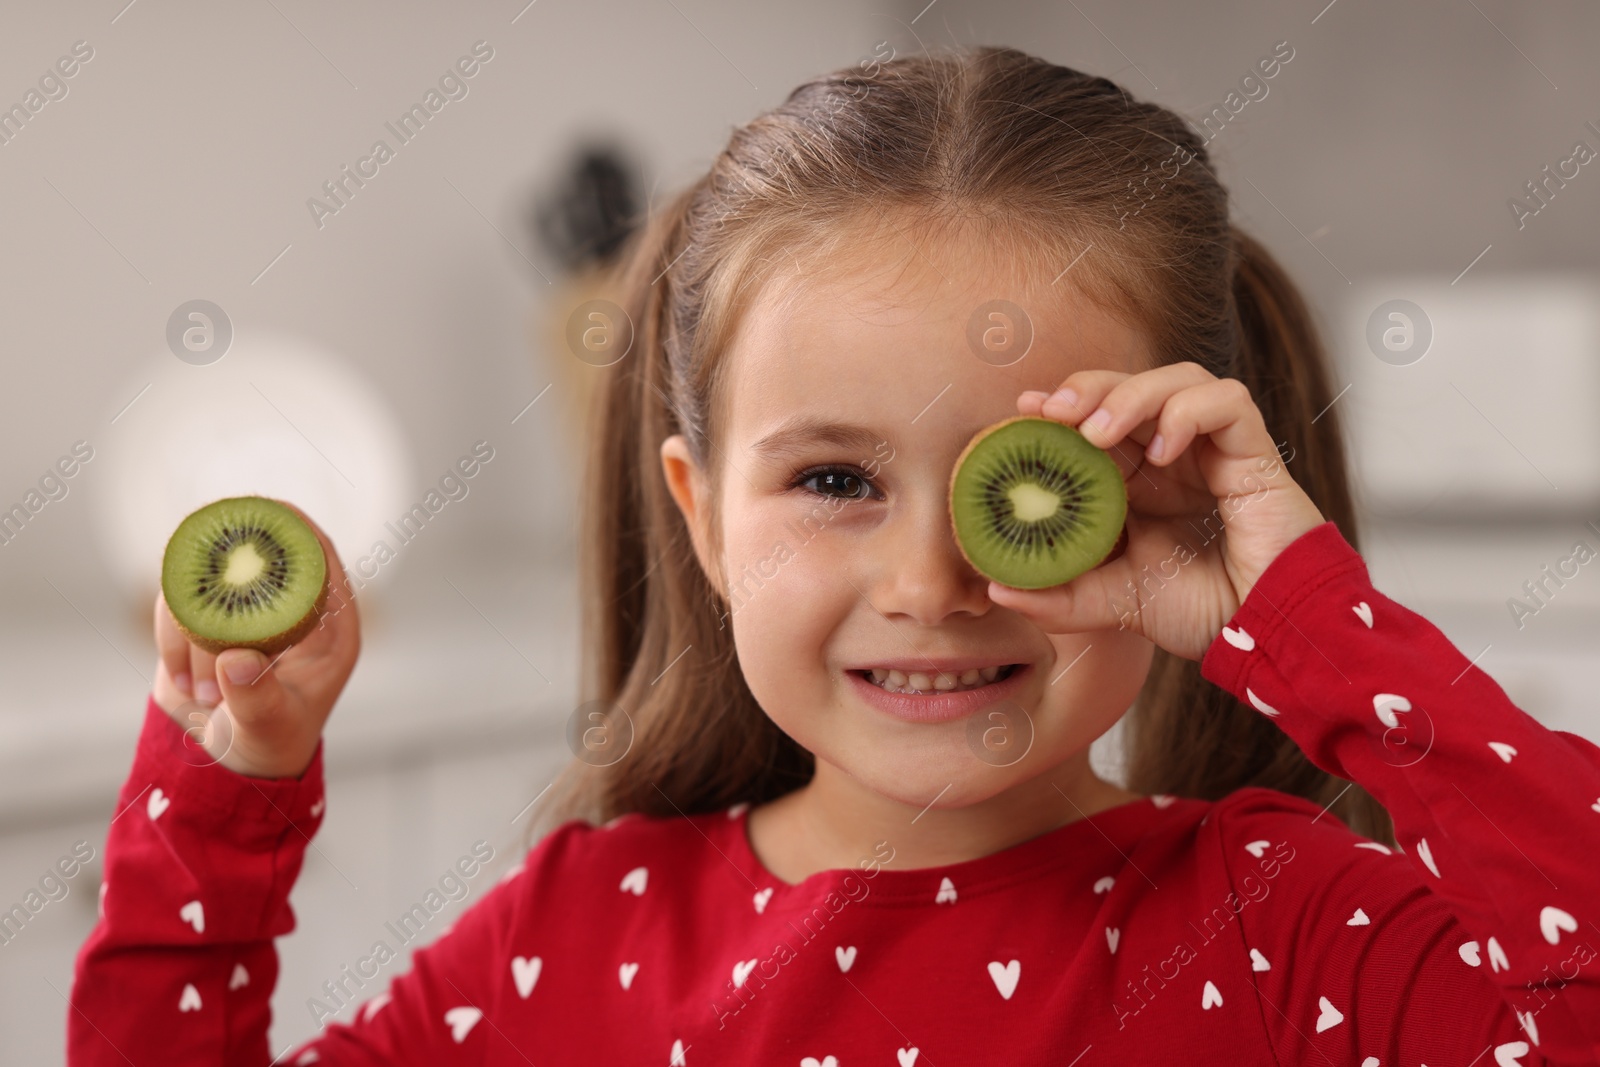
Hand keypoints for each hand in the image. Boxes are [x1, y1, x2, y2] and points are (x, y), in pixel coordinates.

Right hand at [151, 501, 359, 777]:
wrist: (229, 764)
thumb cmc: (270, 743)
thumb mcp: (269, 725)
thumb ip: (256, 697)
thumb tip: (235, 659)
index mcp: (328, 624)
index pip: (319, 557)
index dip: (296, 528)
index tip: (268, 510)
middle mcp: (288, 609)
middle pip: (260, 553)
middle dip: (229, 569)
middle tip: (204, 587)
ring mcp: (243, 612)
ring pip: (211, 581)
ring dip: (194, 627)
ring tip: (202, 692)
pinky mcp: (203, 620)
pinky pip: (178, 603)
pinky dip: (171, 637)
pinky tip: (181, 683)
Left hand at [986, 362, 1325, 661]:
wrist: (1265, 635)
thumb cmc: (1203, 613)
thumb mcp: (1112, 602)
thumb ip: (1058, 596)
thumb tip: (996, 588)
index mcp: (1141, 478)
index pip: (1098, 416)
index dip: (1063, 404)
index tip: (1023, 411)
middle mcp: (1176, 454)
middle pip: (1131, 385)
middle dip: (1090, 387)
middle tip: (1053, 411)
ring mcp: (1216, 450)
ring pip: (1179, 378)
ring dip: (1132, 394)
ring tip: (1097, 433)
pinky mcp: (1255, 454)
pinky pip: (1228, 401)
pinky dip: (1190, 412)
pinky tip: (1163, 452)